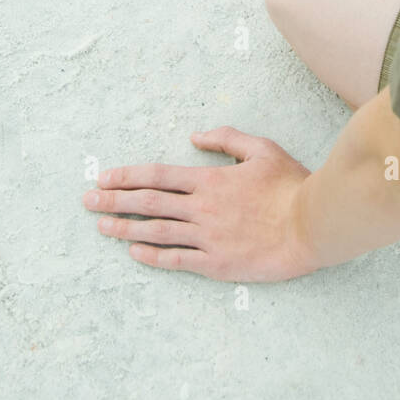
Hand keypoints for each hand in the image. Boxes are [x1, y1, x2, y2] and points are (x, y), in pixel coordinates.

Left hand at [82, 126, 319, 281]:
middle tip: (87, 202)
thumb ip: (226, 139)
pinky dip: (153, 256)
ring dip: (125, 229)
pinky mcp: (217, 263)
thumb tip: (196, 136)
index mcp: (209, 180)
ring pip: (156, 232)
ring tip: (101, 227)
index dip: (127, 176)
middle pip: (148, 203)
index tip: (104, 178)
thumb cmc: (290, 186)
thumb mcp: (261, 149)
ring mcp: (207, 237)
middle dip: (114, 201)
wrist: (311, 225)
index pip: (157, 175)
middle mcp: (201, 208)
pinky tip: (134, 253)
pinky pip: (177, 260)